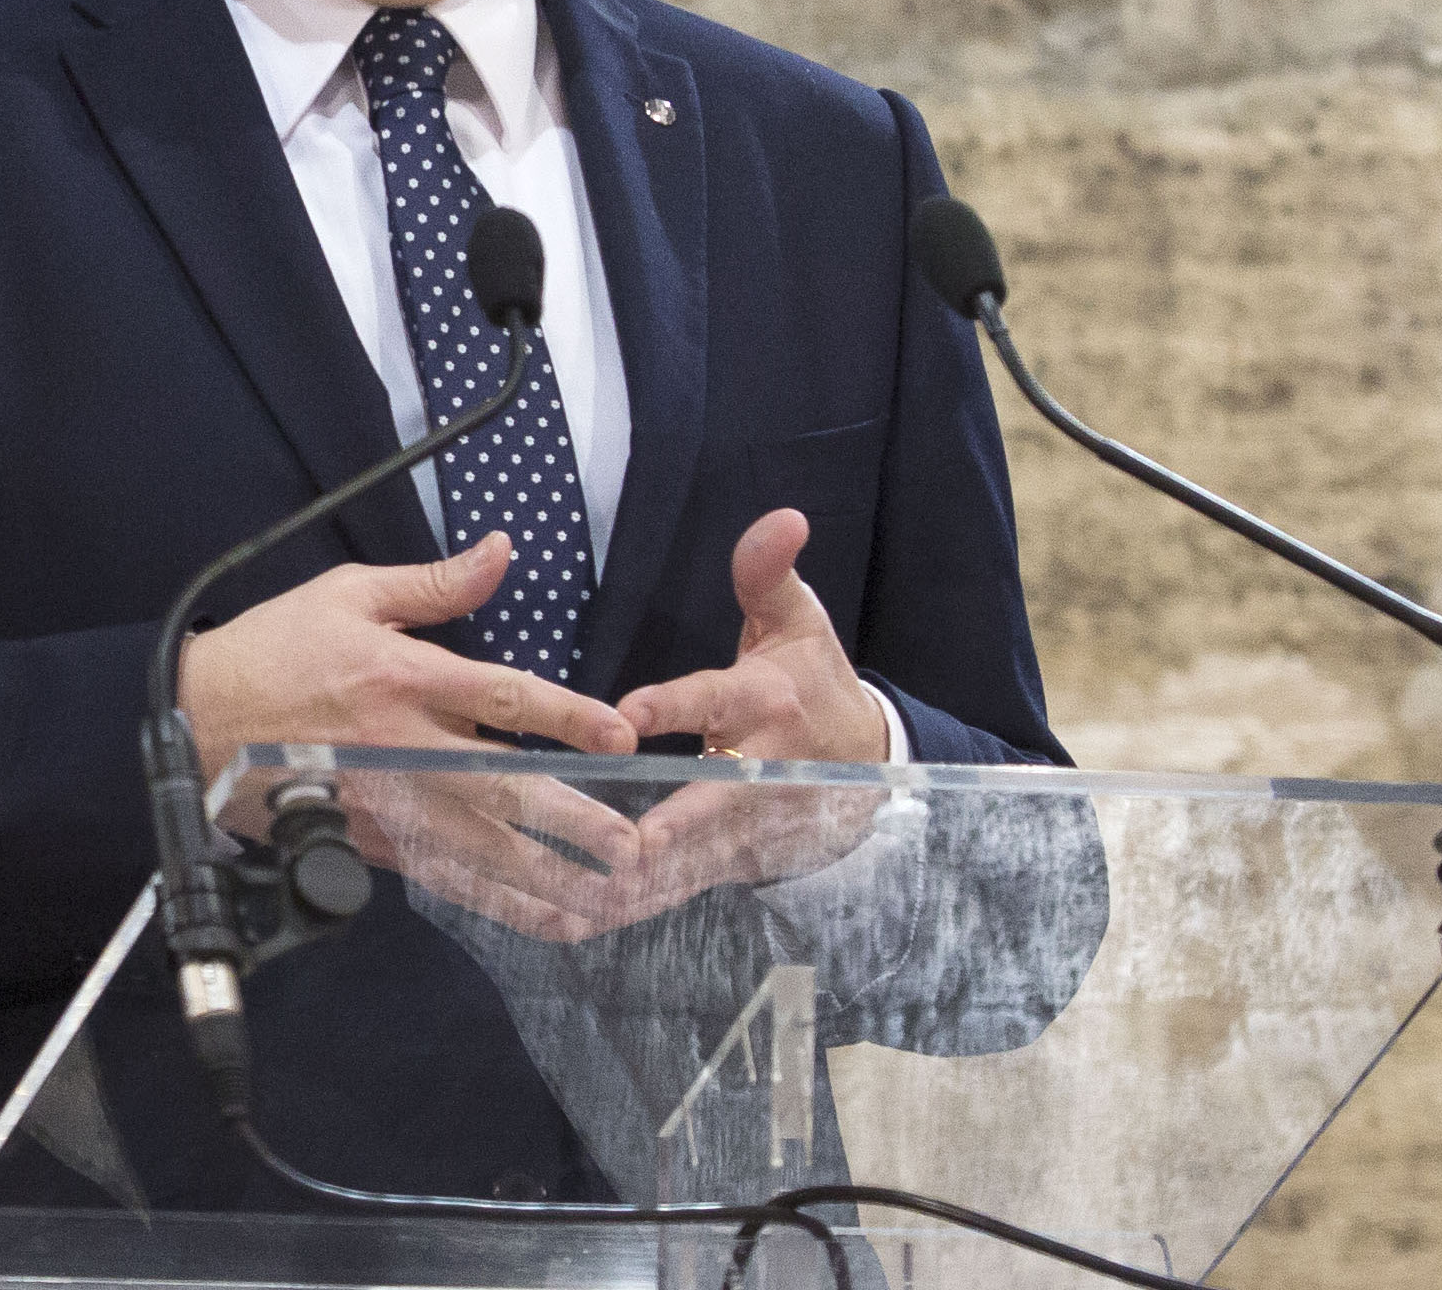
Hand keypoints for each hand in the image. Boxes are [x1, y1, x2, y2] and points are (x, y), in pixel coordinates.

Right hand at [183, 535, 649, 940]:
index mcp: (400, 676)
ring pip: (477, 845)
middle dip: (570, 817)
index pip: (499, 696)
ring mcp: (383, 800)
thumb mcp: (346, 593)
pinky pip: (442, 876)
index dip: (565, 717)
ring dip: (544, 875)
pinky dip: (493, 902)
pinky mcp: (368, 839)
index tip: (620, 735)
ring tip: (604, 897)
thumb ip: (433, 581)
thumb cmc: (273, 649)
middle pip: (499, 786)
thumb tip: (504, 551)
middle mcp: (399, 744)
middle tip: (632, 841)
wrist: (195, 721)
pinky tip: (539, 918)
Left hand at [592, 510, 897, 911]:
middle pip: (706, 800)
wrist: (865, 764)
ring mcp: (747, 825)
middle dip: (664, 822)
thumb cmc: (812, 682)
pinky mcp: (732, 861)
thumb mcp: (798, 622)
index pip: (712, 701)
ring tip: (579, 894)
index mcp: (764, 703)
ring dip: (637, 880)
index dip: (671, 707)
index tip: (626, 715)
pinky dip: (631, 908)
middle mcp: (758, 770)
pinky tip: (577, 923)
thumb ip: (770, 573)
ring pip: (690, 856)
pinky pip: (677, 888)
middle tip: (618, 841)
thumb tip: (784, 517)